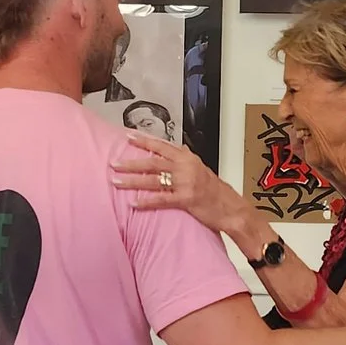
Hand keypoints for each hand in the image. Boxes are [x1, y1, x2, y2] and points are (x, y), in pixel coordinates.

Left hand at [114, 131, 245, 233]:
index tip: (127, 136)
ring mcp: (186, 183)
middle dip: (131, 162)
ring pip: (153, 180)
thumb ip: (187, 158)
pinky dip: (146, 201)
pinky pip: (161, 199)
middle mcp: (186, 167)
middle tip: (113, 163)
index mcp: (188, 158)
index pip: (161, 146)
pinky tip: (133, 203)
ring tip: (116, 181)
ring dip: (132, 181)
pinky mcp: (186, 199)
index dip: (144, 141)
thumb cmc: (216, 190)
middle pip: (153, 162)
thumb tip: (177, 148)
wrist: (231, 208)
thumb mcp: (201, 168)